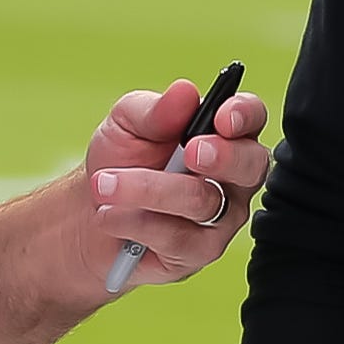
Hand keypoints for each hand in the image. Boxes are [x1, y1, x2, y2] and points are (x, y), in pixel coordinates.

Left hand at [87, 79, 271, 292]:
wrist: (91, 211)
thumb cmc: (121, 159)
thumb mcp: (126, 123)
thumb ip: (155, 110)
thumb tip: (184, 92)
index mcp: (223, 133)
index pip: (251, 118)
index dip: (245, 115)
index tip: (223, 116)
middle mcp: (233, 177)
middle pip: (250, 166)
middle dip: (222, 157)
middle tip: (190, 152)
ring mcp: (221, 217)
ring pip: (203, 202)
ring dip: (147, 190)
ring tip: (105, 184)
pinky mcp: (199, 251)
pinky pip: (178, 237)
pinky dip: (136, 222)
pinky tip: (109, 214)